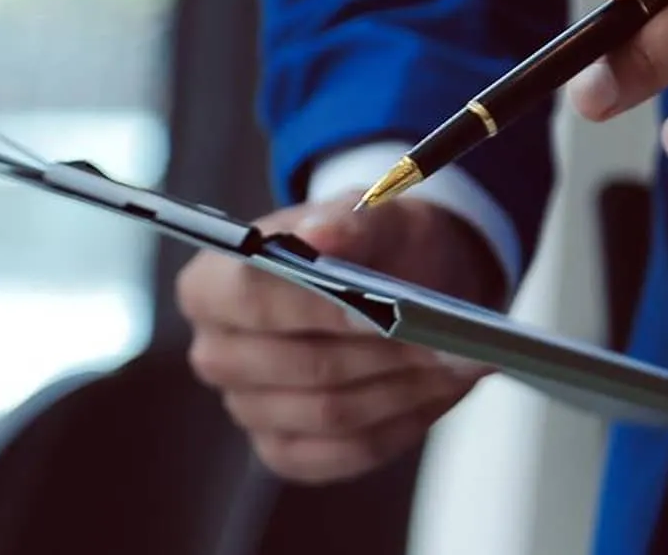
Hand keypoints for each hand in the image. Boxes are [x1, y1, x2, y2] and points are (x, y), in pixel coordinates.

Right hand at [177, 198, 501, 482]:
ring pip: (331, 414)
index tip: (381, 310)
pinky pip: (347, 452)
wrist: (399, 284)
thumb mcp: (370, 214)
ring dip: (403, 390)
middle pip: (299, 365)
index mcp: (211, 285)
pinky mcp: (286, 450)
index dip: (319, 307)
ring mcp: (249, 408)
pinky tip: (435, 395)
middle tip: (445, 342)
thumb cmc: (373, 246)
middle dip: (381, 355)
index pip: (252, 298)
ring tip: (456, 364)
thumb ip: (347, 221)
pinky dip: (400, 424)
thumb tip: (318, 236)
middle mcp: (218, 354)